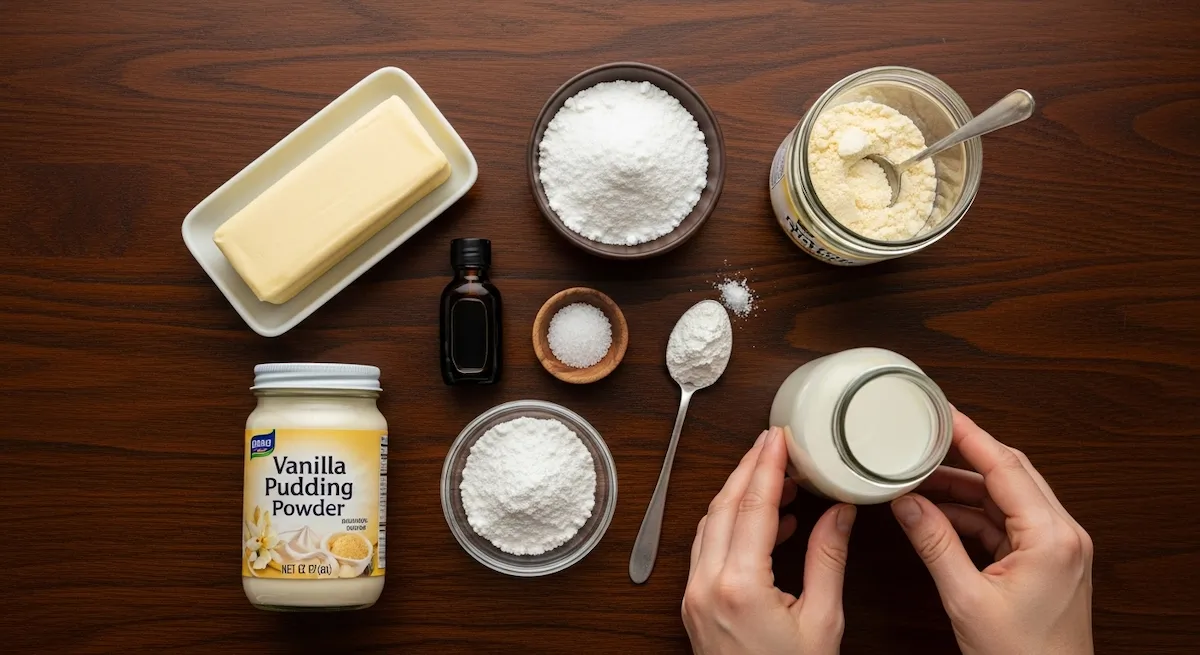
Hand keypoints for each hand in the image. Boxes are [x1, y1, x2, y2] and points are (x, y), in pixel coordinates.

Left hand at [683, 426, 857, 654]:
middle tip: (775, 445)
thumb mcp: (823, 620)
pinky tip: (767, 523)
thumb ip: (827, 558)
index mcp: (739, 585)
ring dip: (740, 495)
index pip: (752, 505)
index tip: (778, 437)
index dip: (767, 465)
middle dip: (749, 469)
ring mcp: (694, 595)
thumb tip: (839, 511)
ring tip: (778, 480)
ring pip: (711, 524)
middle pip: (724, 506)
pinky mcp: (694, 605)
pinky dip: (732, 525)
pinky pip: (708, 548)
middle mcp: (707, 585)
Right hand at [891, 409, 1093, 654]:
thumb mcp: (966, 598)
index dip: (971, 436)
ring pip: (1008, 498)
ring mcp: (1059, 548)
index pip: (1005, 467)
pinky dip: (974, 516)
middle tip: (926, 439)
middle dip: (964, 456)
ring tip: (921, 481)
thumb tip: (907, 503)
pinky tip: (941, 516)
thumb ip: (934, 544)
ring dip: (965, 489)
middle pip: (1010, 473)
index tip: (943, 413)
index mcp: (1051, 537)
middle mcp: (1063, 535)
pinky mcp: (1049, 562)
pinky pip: (1009, 523)